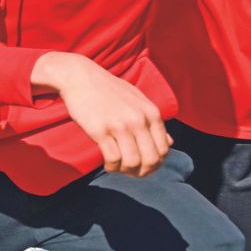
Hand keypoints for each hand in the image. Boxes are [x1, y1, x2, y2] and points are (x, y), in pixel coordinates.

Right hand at [32, 52, 170, 176]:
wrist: (80, 77)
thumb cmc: (108, 89)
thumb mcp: (137, 99)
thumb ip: (154, 121)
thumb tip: (170, 142)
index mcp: (151, 113)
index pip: (164, 149)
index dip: (156, 164)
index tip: (144, 166)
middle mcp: (138, 120)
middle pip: (150, 159)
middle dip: (143, 172)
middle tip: (131, 172)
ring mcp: (119, 125)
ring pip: (132, 162)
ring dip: (126, 171)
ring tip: (118, 168)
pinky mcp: (100, 130)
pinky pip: (113, 158)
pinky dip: (112, 166)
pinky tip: (107, 164)